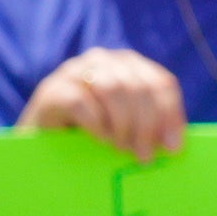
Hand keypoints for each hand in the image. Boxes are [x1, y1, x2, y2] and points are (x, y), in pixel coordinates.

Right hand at [16, 46, 186, 159]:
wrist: (42, 143)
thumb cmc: (90, 135)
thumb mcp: (126, 124)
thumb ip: (148, 123)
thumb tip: (174, 144)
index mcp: (128, 64)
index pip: (160, 81)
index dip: (170, 114)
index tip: (173, 147)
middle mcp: (102, 60)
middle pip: (137, 85)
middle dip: (146, 124)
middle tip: (144, 156)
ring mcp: (74, 71)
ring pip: (111, 88)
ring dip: (122, 124)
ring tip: (122, 149)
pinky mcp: (51, 89)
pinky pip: (80, 102)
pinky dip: (96, 124)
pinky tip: (101, 140)